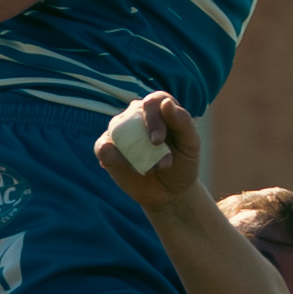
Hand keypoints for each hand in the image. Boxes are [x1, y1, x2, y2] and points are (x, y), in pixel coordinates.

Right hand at [95, 93, 201, 209]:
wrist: (169, 191)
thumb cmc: (183, 164)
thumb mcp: (190, 145)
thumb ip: (183, 122)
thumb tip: (165, 103)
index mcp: (160, 108)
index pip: (153, 102)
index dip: (153, 118)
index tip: (158, 141)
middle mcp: (138, 114)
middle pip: (133, 112)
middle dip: (144, 136)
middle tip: (159, 161)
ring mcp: (121, 130)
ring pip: (116, 129)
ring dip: (131, 152)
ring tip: (150, 170)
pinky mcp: (107, 147)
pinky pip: (102, 147)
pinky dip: (115, 159)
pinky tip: (131, 170)